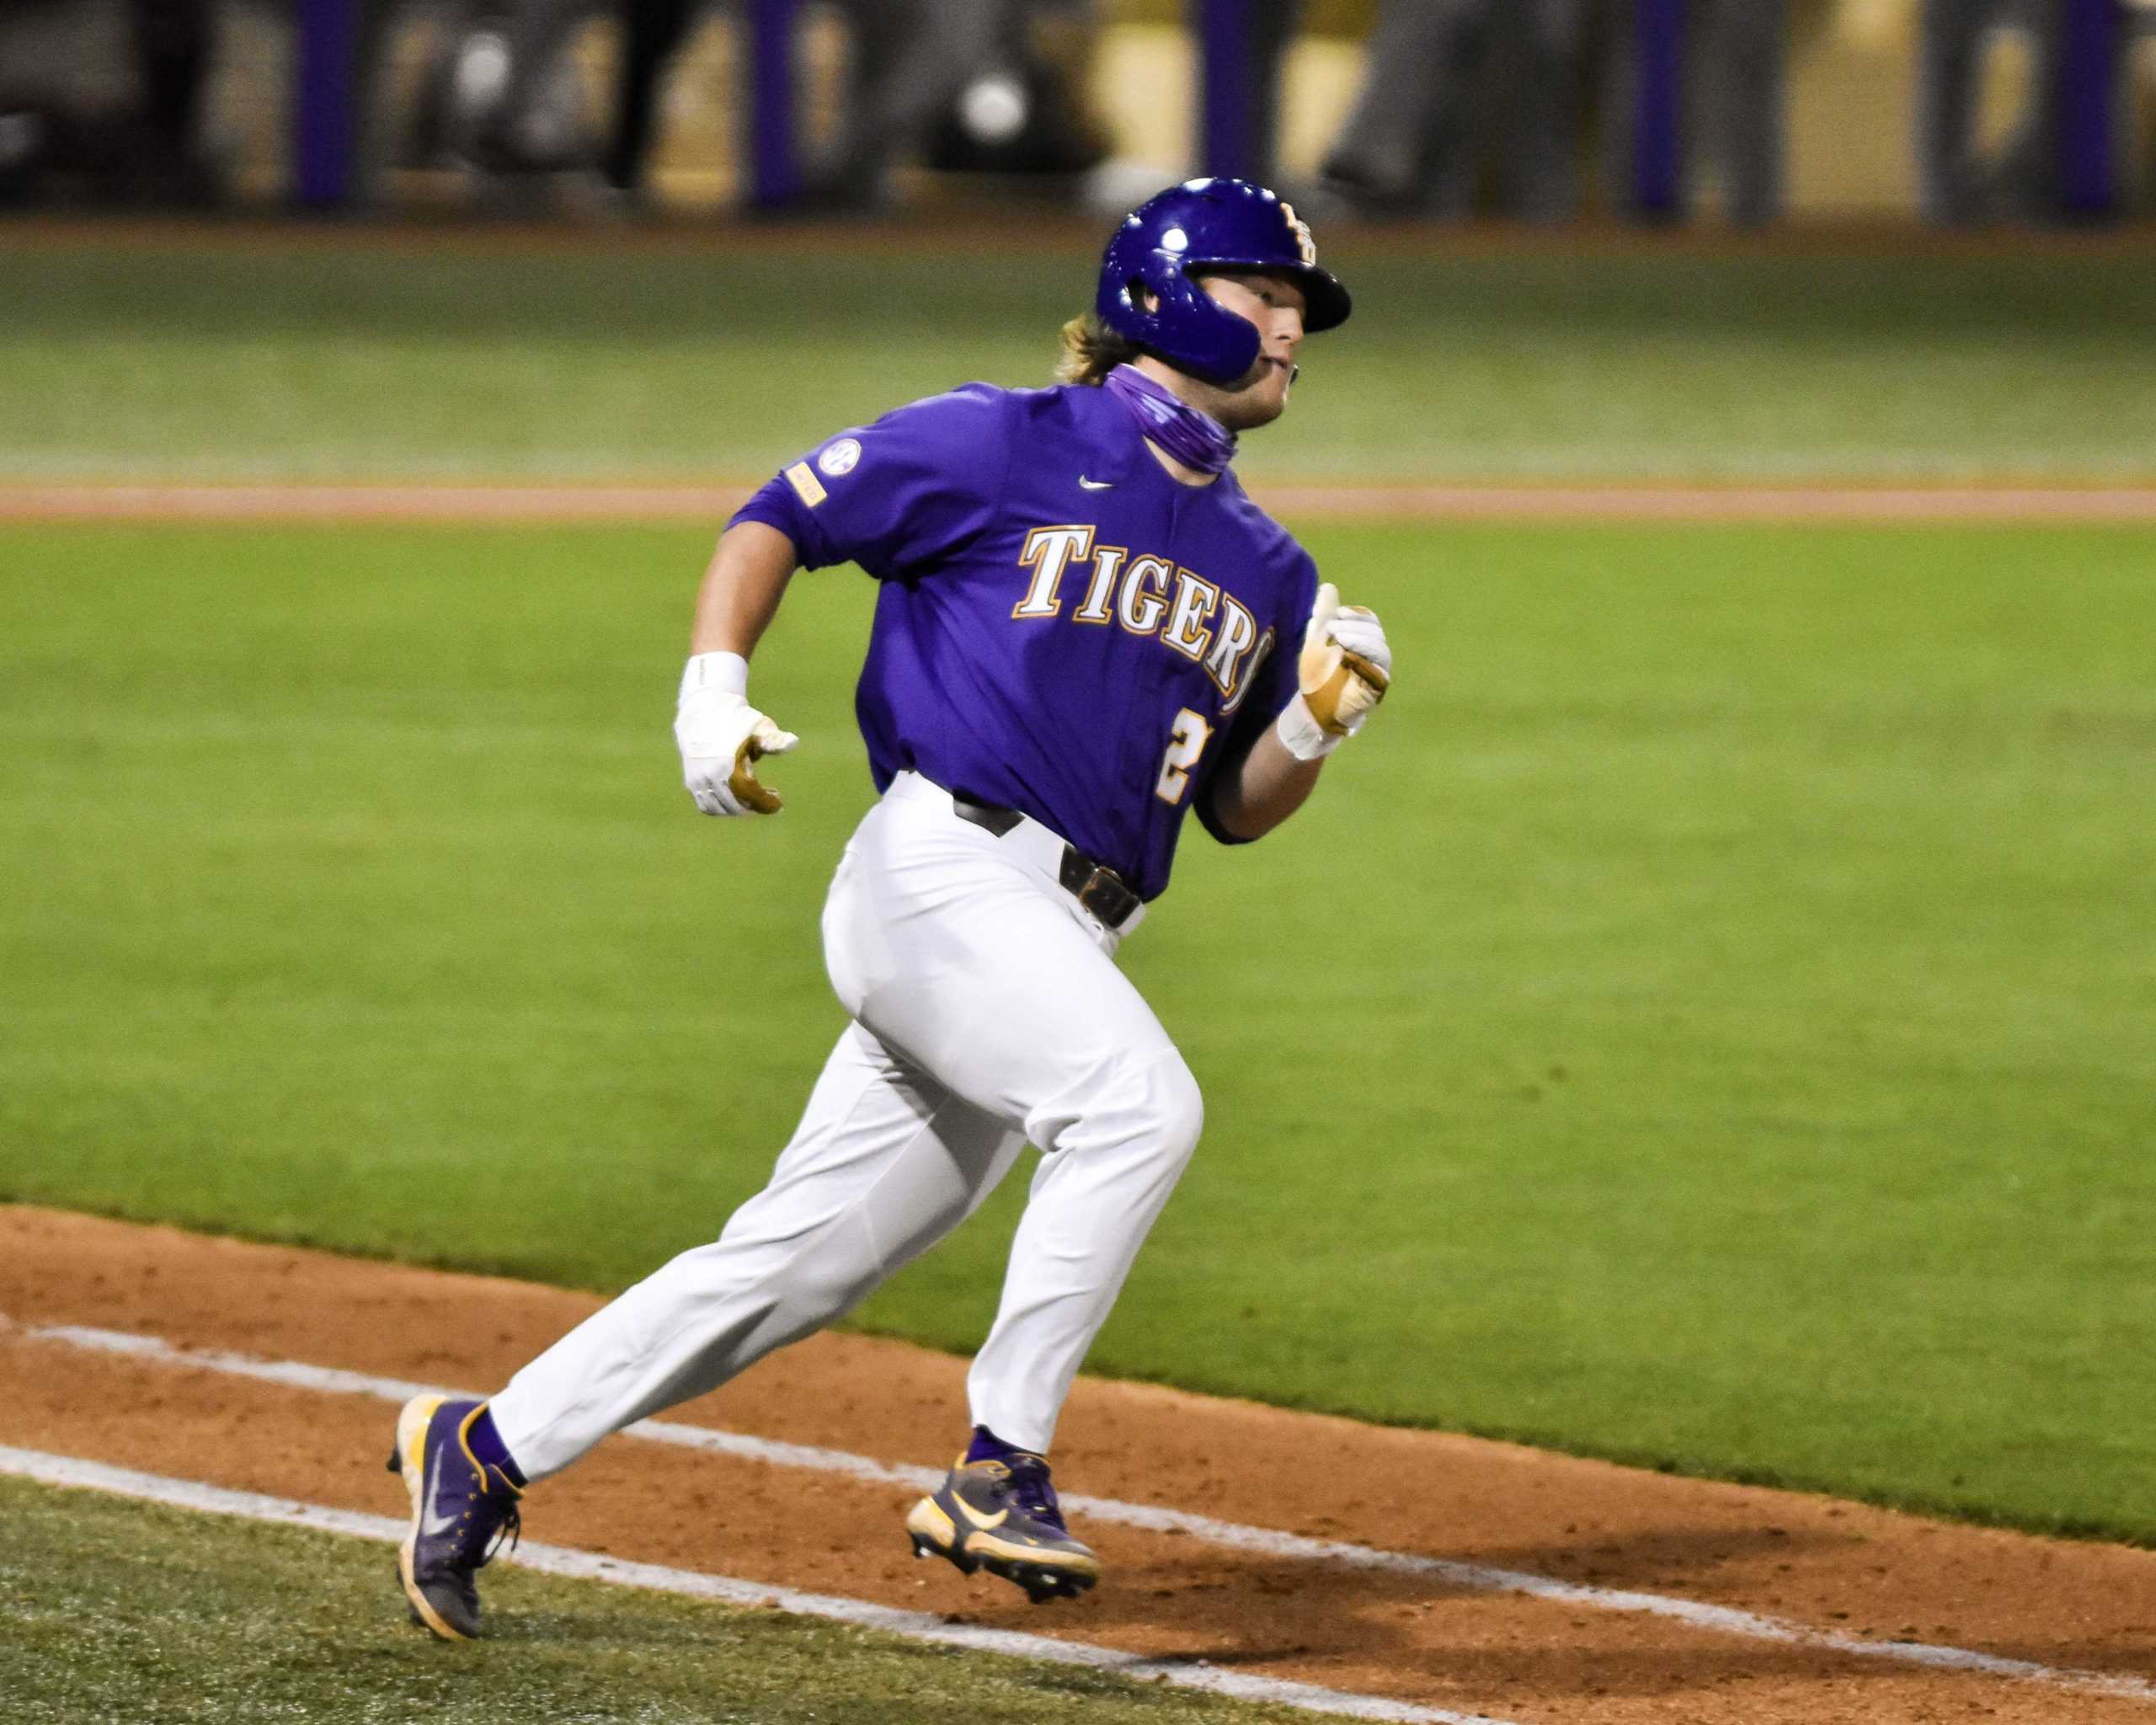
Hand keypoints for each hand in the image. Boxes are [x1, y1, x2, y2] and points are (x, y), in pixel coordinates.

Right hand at [676, 653, 799, 815]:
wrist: (702, 710)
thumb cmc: (737, 719)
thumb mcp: (759, 727)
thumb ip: (774, 740)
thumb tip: (794, 742)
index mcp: (729, 765)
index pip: (750, 795)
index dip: (766, 803)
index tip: (779, 803)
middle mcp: (711, 775)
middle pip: (736, 805)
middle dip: (755, 806)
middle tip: (768, 798)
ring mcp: (698, 780)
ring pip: (720, 808)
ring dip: (738, 808)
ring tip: (752, 799)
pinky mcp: (690, 781)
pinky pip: (705, 805)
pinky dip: (720, 808)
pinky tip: (735, 799)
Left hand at [1275, 584, 1391, 759]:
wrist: (1311, 706)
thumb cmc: (1317, 673)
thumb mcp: (1317, 640)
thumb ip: (1324, 615)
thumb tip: (1328, 587)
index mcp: (1364, 640)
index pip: (1370, 621)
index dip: (1356, 614)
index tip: (1336, 613)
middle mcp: (1375, 655)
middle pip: (1376, 633)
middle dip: (1355, 626)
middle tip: (1333, 629)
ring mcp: (1378, 673)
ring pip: (1381, 650)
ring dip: (1360, 640)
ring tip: (1339, 639)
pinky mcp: (1376, 691)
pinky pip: (1379, 674)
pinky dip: (1365, 662)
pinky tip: (1347, 656)